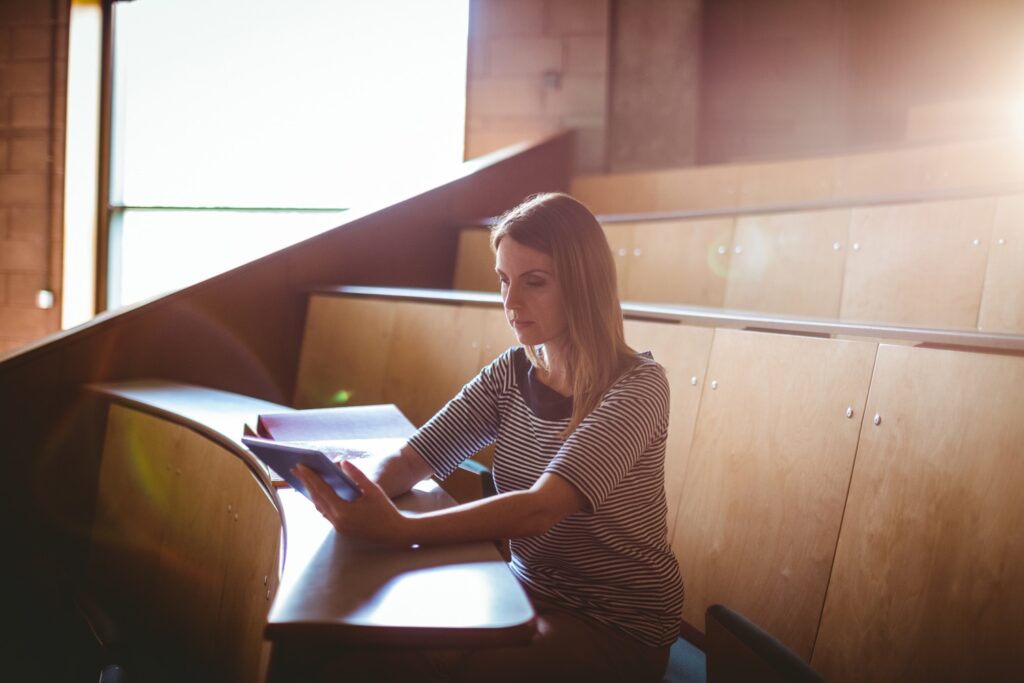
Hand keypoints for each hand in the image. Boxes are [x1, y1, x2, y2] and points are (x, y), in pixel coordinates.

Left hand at [292, 461, 411, 545]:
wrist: (394, 533)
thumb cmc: (385, 510)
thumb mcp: (373, 490)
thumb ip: (357, 475)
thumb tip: (342, 462)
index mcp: (343, 511)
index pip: (321, 490)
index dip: (310, 476)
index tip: (300, 465)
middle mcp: (337, 521)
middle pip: (316, 498)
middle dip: (305, 482)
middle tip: (295, 469)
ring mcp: (338, 527)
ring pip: (319, 506)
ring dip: (311, 492)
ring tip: (303, 479)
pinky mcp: (342, 529)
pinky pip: (325, 512)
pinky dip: (320, 500)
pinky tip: (318, 492)